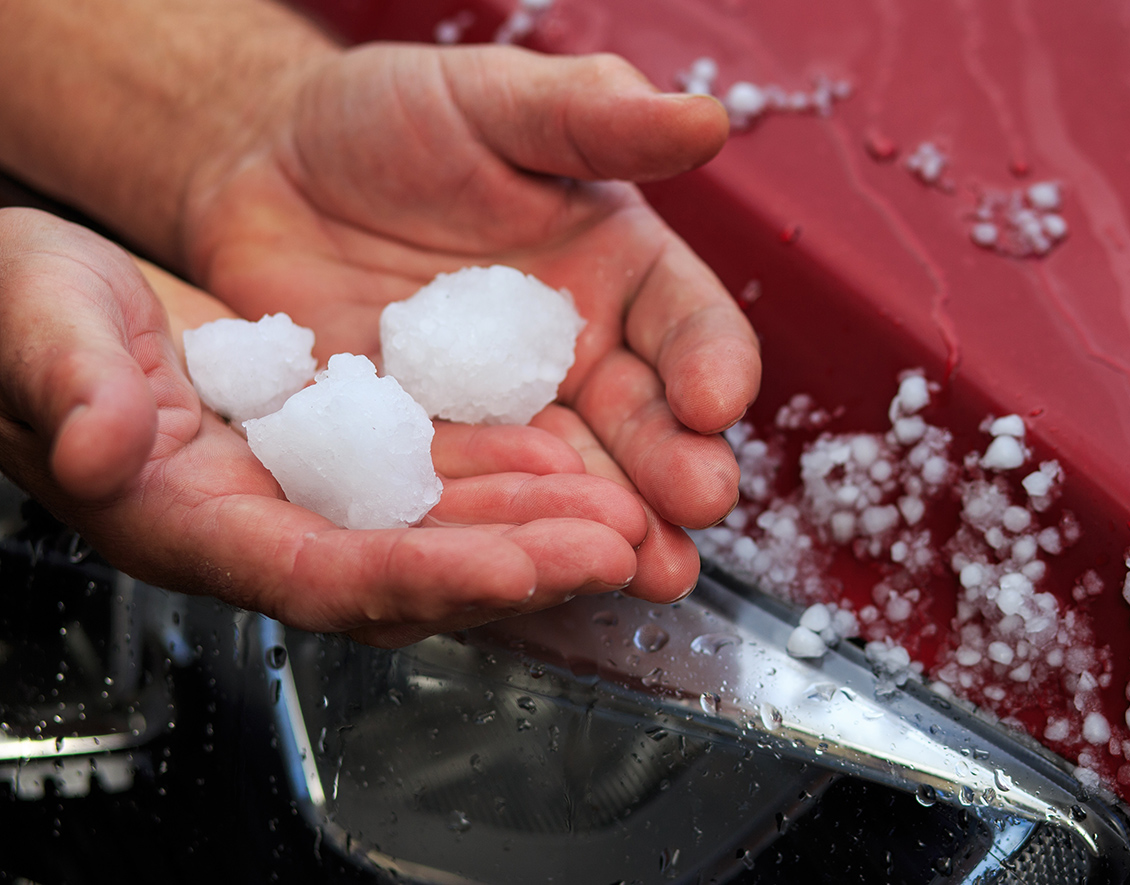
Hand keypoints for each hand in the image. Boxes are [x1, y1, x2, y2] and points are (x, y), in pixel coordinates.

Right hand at [0, 207, 652, 646]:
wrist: (44, 299)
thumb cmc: (19, 312)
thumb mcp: (33, 321)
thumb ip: (68, 383)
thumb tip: (95, 445)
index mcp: (185, 519)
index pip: (321, 573)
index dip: (425, 576)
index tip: (520, 567)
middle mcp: (259, 525)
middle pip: (407, 570)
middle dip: (517, 565)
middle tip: (621, 549)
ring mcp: (302, 494)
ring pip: (435, 531)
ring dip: (533, 527)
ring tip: (624, 515)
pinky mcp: (332, 454)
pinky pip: (430, 479)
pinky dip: (502, 476)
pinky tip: (568, 461)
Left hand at [181, 45, 761, 601]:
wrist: (270, 164)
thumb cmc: (394, 118)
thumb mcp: (494, 101)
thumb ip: (593, 115)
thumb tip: (703, 117)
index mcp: (619, 273)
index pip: (687, 324)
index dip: (711, 362)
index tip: (716, 400)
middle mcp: (577, 356)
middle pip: (642, 422)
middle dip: (673, 469)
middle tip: (695, 508)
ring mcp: (503, 415)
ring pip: (567, 478)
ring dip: (604, 524)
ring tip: (640, 569)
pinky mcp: (428, 452)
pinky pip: (465, 495)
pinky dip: (493, 532)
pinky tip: (520, 566)